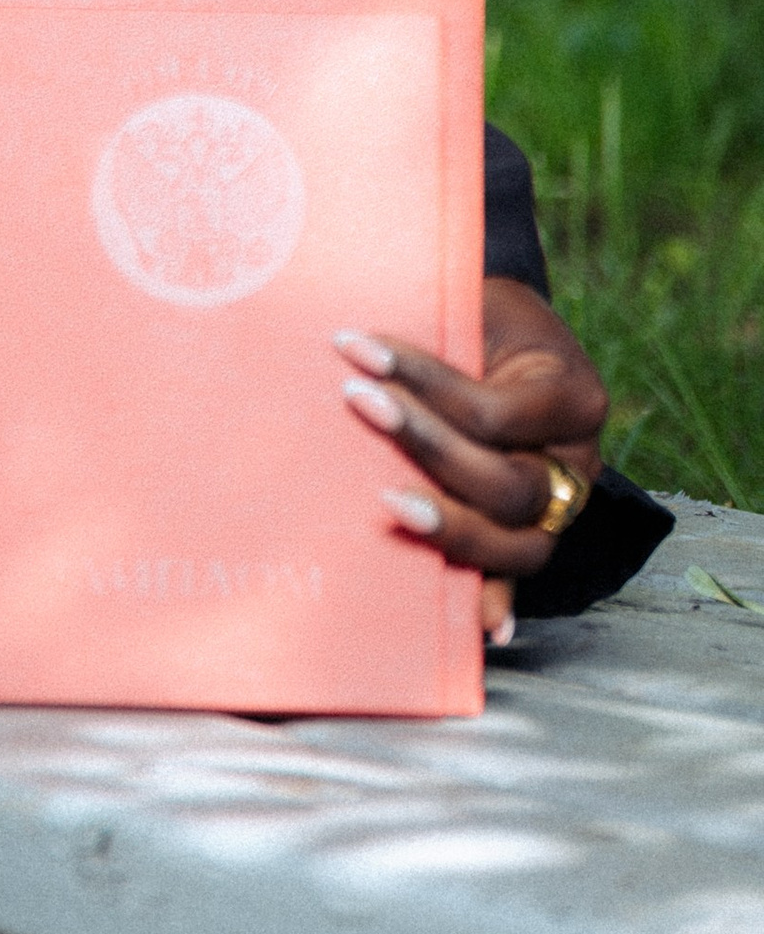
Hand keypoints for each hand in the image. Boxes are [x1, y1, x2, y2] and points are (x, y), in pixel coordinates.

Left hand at [336, 277, 608, 642]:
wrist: (506, 325)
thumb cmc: (484, 313)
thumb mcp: (479, 305)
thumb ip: (445, 333)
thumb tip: (359, 344)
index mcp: (573, 397)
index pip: (495, 413)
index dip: (424, 383)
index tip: (356, 348)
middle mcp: (577, 462)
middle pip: (507, 485)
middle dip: (426, 447)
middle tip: (357, 401)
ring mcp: (560, 507)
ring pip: (519, 543)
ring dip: (449, 527)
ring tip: (387, 504)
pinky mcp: (532, 533)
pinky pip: (516, 576)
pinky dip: (499, 601)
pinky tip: (482, 628)